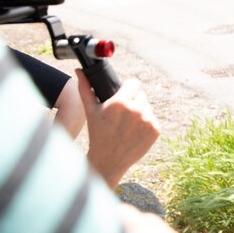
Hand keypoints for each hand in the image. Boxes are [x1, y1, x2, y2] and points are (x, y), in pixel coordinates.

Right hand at [77, 70, 159, 188]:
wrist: (108, 162)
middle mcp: (136, 110)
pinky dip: (147, 124)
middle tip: (123, 114)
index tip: (124, 94)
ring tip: (128, 124)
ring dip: (141, 112)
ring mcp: (147, 120)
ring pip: (147, 107)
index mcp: (121, 102)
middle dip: (133, 101)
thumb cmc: (97, 134)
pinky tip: (135, 132)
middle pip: (141, 95)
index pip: (134, 83)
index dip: (128, 88)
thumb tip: (78, 70)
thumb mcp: (90, 111)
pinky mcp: (155, 130)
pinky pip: (153, 119)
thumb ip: (85, 88)